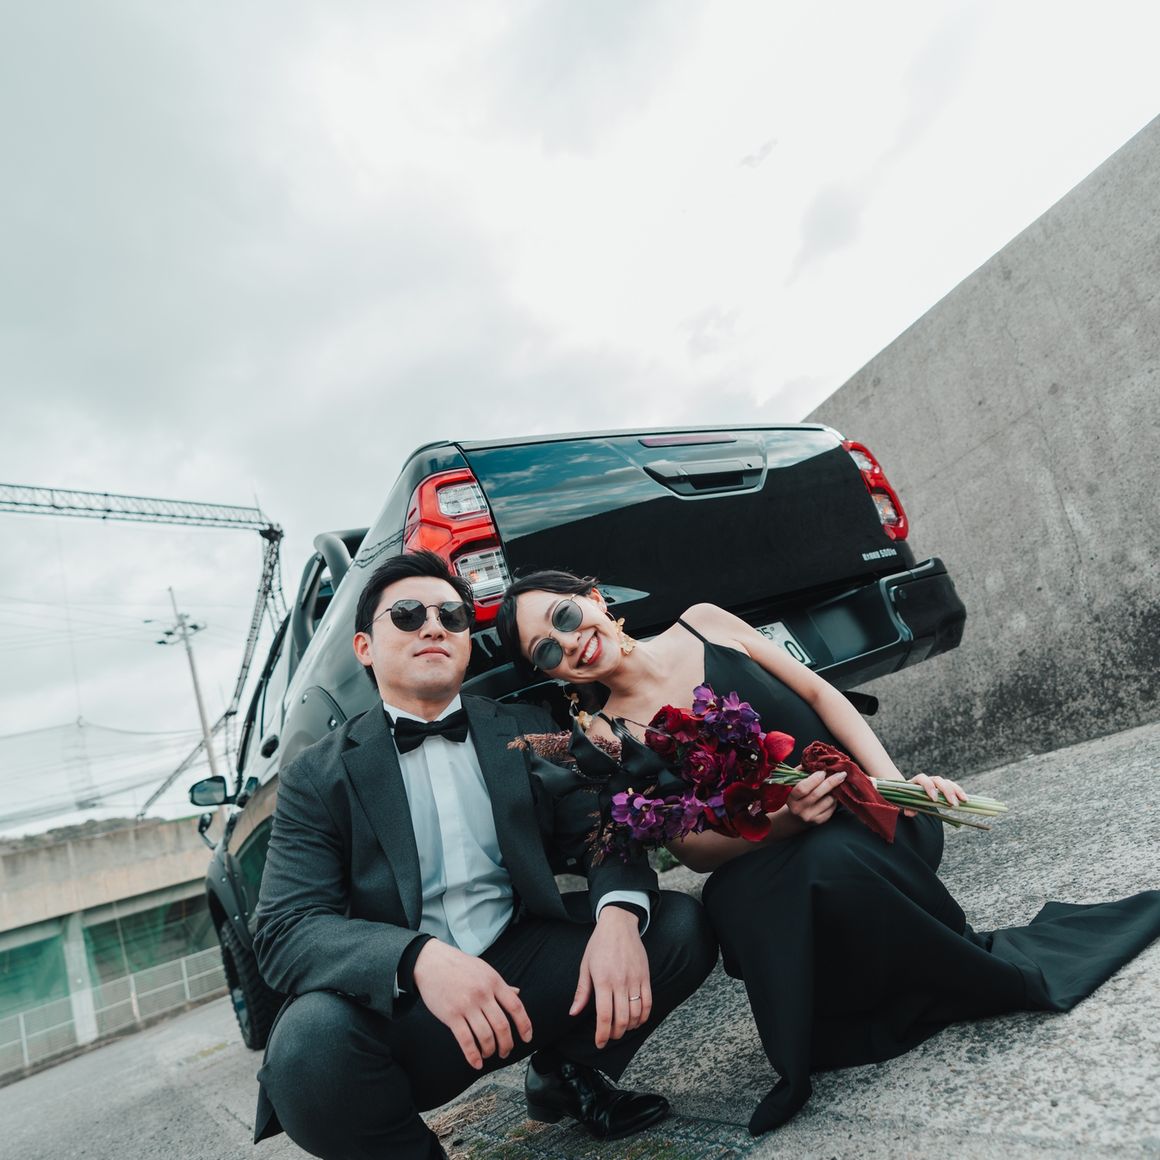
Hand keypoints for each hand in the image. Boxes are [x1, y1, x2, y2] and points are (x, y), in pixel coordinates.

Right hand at [411, 939, 532, 1069]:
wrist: (432, 962)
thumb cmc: (460, 966)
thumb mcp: (484, 970)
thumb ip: (501, 985)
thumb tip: (518, 993)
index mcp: (494, 981)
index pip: (516, 1007)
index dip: (524, 1025)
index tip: (526, 1038)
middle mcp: (483, 993)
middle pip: (502, 1026)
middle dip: (507, 1044)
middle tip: (506, 1052)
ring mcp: (467, 1005)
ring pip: (485, 1036)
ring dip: (490, 1050)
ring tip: (489, 1054)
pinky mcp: (451, 1015)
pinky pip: (465, 1040)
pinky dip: (473, 1056)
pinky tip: (476, 1063)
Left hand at [571, 906, 651, 1048]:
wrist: (619, 924)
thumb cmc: (599, 944)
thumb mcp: (585, 966)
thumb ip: (582, 991)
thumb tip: (574, 1012)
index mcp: (603, 980)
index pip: (605, 1016)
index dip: (602, 1034)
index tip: (599, 1043)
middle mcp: (620, 982)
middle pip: (621, 1019)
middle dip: (615, 1034)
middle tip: (609, 1036)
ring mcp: (635, 980)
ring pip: (636, 1014)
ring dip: (629, 1027)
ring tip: (621, 1028)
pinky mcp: (645, 977)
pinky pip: (648, 1003)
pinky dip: (643, 1016)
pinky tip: (637, 1020)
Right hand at [785, 768, 846, 826]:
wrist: (797, 817)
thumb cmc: (797, 795)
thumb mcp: (794, 784)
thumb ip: (802, 772)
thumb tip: (816, 761)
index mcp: (791, 799)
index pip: (802, 788)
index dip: (813, 779)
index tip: (823, 771)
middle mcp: (800, 809)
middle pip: (817, 794)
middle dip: (831, 782)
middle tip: (841, 774)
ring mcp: (810, 817)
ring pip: (828, 801)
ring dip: (834, 791)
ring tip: (834, 785)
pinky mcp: (820, 821)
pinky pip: (832, 808)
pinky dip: (834, 800)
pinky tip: (832, 795)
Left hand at [905, 773, 966, 816]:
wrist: (909, 795)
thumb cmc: (907, 799)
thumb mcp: (905, 804)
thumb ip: (907, 807)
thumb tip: (910, 812)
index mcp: (916, 781)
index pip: (923, 779)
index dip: (929, 787)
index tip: (934, 799)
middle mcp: (927, 780)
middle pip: (938, 780)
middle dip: (947, 791)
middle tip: (953, 804)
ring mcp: (936, 783)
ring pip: (947, 782)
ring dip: (956, 791)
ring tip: (963, 801)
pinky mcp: (943, 787)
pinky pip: (952, 787)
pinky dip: (959, 792)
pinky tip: (965, 799)